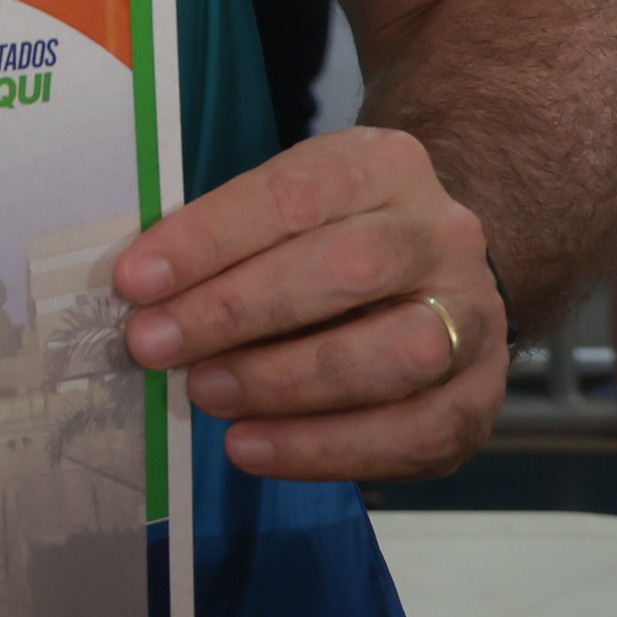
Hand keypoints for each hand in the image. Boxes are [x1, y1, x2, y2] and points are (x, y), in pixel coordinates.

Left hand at [110, 125, 502, 479]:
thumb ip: (226, 239)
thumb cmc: (329, 236)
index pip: (294, 194)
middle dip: (237, 311)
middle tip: (155, 344)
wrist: (434, 266)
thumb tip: (143, 293)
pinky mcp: (481, 399)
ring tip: (205, 394)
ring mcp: (475, 318)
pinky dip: (324, 449)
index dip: (210, 239)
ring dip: (284, 383)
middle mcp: (442, 236)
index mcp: (383, 167)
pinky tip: (251, 446)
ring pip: (395, 355)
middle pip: (349, 270)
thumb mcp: (285, 204)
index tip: (135, 281)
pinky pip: (412, 434)